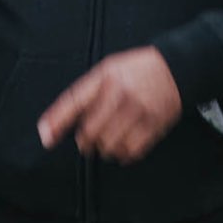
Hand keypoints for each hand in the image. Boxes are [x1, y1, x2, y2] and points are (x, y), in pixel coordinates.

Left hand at [37, 46, 182, 162]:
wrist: (175, 68)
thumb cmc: (135, 70)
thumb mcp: (107, 70)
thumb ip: (86, 92)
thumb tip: (60, 119)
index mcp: (105, 77)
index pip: (74, 102)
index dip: (57, 121)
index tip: (46, 137)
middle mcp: (120, 94)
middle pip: (91, 132)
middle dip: (85, 142)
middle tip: (86, 142)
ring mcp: (138, 111)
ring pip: (110, 145)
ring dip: (104, 149)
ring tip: (107, 142)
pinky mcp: (154, 125)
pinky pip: (132, 151)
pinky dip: (124, 154)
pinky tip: (123, 147)